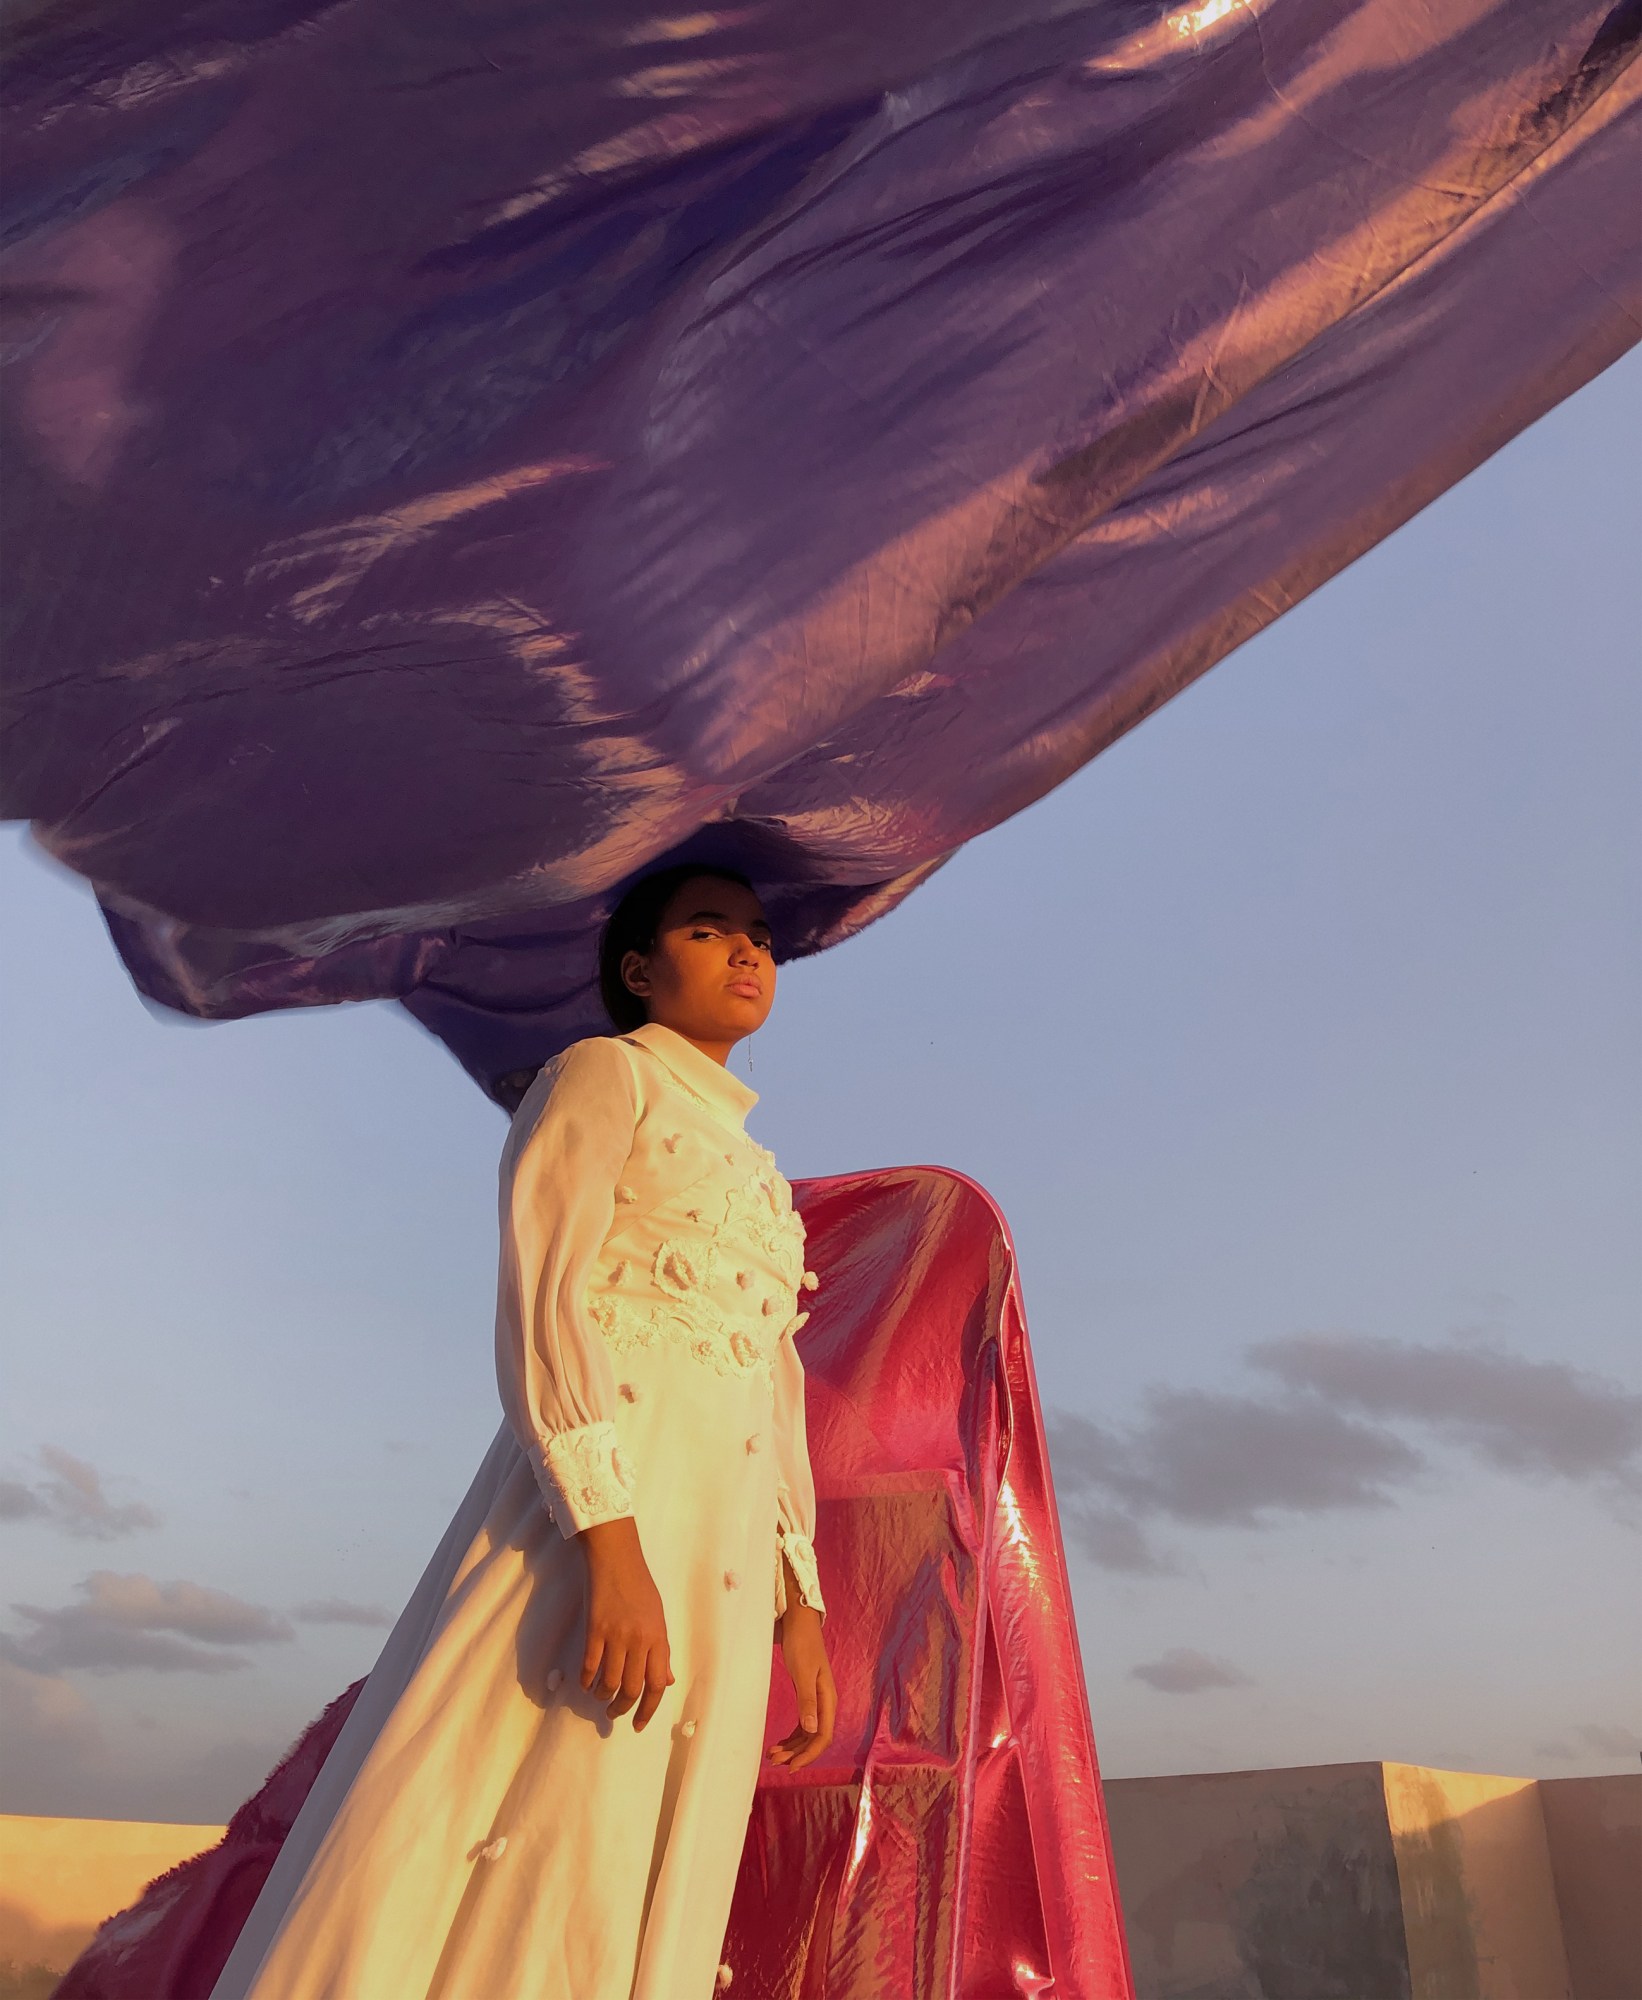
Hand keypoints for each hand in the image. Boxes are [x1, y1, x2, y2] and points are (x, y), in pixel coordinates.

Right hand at [578, 1517, 672, 1729]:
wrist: (616, 1559)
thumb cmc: (640, 1587)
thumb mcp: (658, 1618)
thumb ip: (662, 1651)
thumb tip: (666, 1681)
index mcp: (658, 1638)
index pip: (656, 1685)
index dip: (648, 1710)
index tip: (639, 1725)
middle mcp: (639, 1641)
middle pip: (633, 1688)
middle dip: (622, 1709)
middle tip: (614, 1715)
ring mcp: (616, 1636)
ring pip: (610, 1682)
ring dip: (603, 1696)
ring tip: (600, 1698)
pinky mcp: (594, 1630)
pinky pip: (590, 1666)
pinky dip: (587, 1681)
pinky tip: (586, 1684)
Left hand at [768, 1600, 835, 1771]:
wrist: (799, 1621)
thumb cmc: (802, 1643)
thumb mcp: (803, 1672)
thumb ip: (807, 1701)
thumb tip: (812, 1731)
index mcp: (828, 1699)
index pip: (823, 1736)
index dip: (809, 1754)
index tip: (791, 1766)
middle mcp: (824, 1703)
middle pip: (815, 1738)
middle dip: (797, 1752)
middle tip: (774, 1760)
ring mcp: (815, 1700)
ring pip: (808, 1733)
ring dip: (793, 1746)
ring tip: (773, 1754)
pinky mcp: (806, 1695)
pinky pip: (802, 1724)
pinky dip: (792, 1736)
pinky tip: (780, 1742)